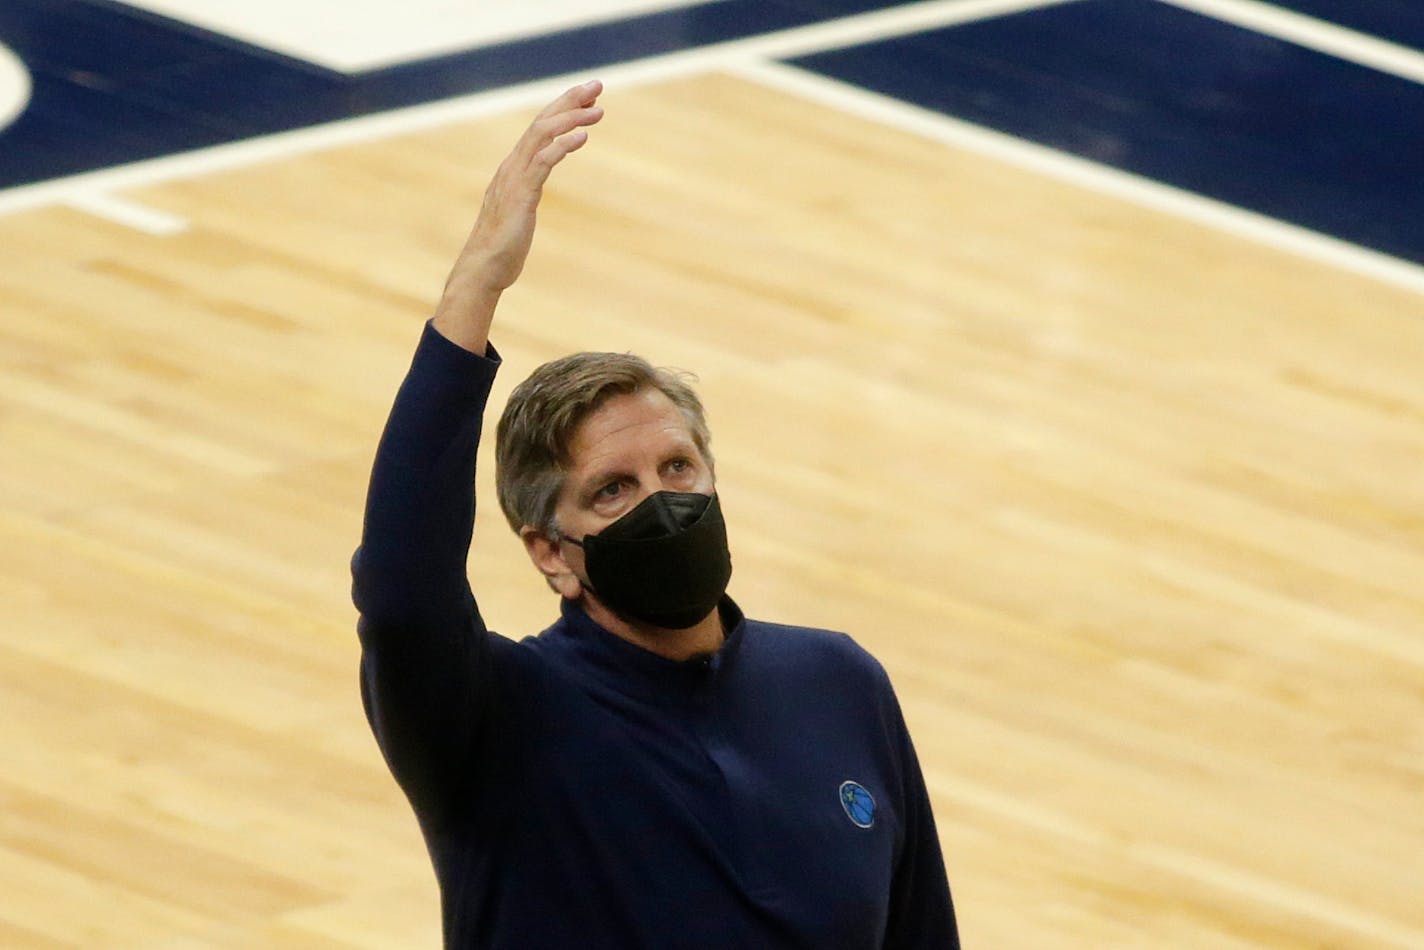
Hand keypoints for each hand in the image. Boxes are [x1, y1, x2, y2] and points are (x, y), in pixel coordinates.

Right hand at [433, 80, 603, 351]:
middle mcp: (512, 167)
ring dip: (572, 118)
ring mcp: (515, 179)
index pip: (539, 128)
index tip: (587, 96)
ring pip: (543, 135)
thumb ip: (525, 194)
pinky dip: (563, 145)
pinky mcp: (521, 195)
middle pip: (542, 122)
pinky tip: (583, 136)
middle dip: (569, 100)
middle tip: (596, 85)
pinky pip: (543, 162)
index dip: (562, 108)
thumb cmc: (502, 248)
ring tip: (598, 110)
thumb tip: (531, 190)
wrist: (483, 271)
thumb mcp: (517, 213)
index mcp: (513, 169)